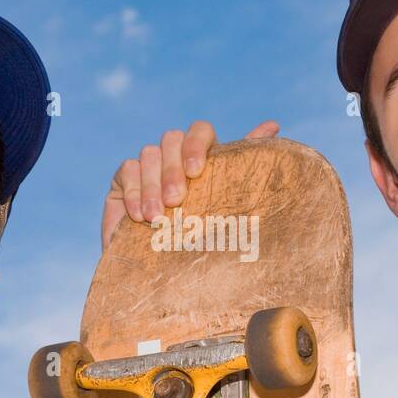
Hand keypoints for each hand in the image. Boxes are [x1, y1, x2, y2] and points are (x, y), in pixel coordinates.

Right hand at [101, 119, 278, 248]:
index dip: (196, 144)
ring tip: (157, 217)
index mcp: (202, 155)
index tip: (196, 170)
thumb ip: (244, 162)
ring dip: (153, 186)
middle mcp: (174, 154)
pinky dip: (134, 193)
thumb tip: (273, 125)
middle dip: (173, 169)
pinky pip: (127, 172)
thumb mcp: (226, 200)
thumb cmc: (203, 238)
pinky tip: (140, 216)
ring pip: (148, 154)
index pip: (199, 131)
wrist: (166, 272)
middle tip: (177, 200)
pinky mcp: (123, 180)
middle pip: (171, 140)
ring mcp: (147, 165)